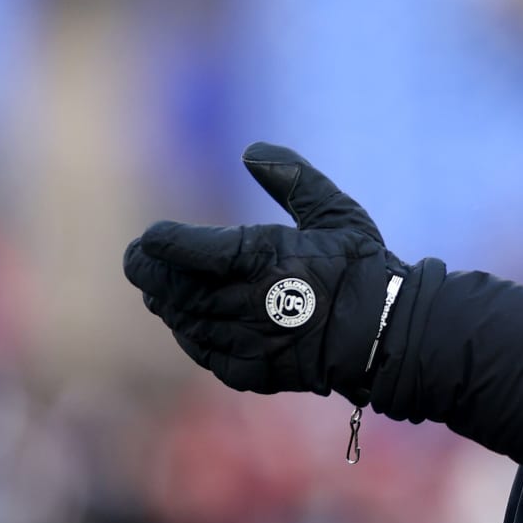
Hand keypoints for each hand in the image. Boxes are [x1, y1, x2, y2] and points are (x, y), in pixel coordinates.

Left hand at [123, 142, 410, 402]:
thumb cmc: (360, 267)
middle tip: (138, 259)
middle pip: (174, 288)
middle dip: (149, 271)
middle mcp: (246, 301)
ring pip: (184, 320)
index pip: (187, 250)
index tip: (150, 236)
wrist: (384, 334)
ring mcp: (246, 341)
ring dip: (166, 302)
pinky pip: (204, 351)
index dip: (161, 242)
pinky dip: (190, 334)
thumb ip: (292, 179)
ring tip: (160, 287)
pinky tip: (190, 320)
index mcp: (263, 258)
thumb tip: (251, 151)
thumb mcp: (334, 212)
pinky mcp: (250, 371)